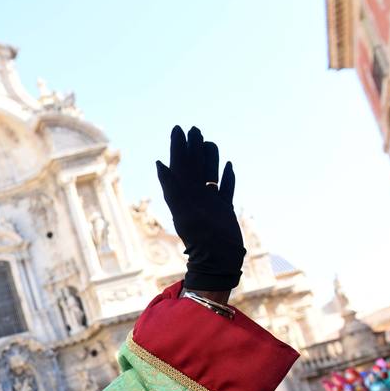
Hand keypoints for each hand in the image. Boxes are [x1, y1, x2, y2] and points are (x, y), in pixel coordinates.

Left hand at [156, 125, 245, 293]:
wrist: (218, 261)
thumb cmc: (202, 237)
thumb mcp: (184, 210)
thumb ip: (173, 187)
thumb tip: (160, 164)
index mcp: (185, 195)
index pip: (180, 166)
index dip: (178, 148)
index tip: (178, 129)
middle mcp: (196, 197)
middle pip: (194, 168)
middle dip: (193, 149)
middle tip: (194, 129)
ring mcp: (211, 204)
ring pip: (210, 175)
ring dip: (210, 159)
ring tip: (209, 142)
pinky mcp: (224, 211)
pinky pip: (225, 190)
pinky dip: (227, 178)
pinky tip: (229, 166)